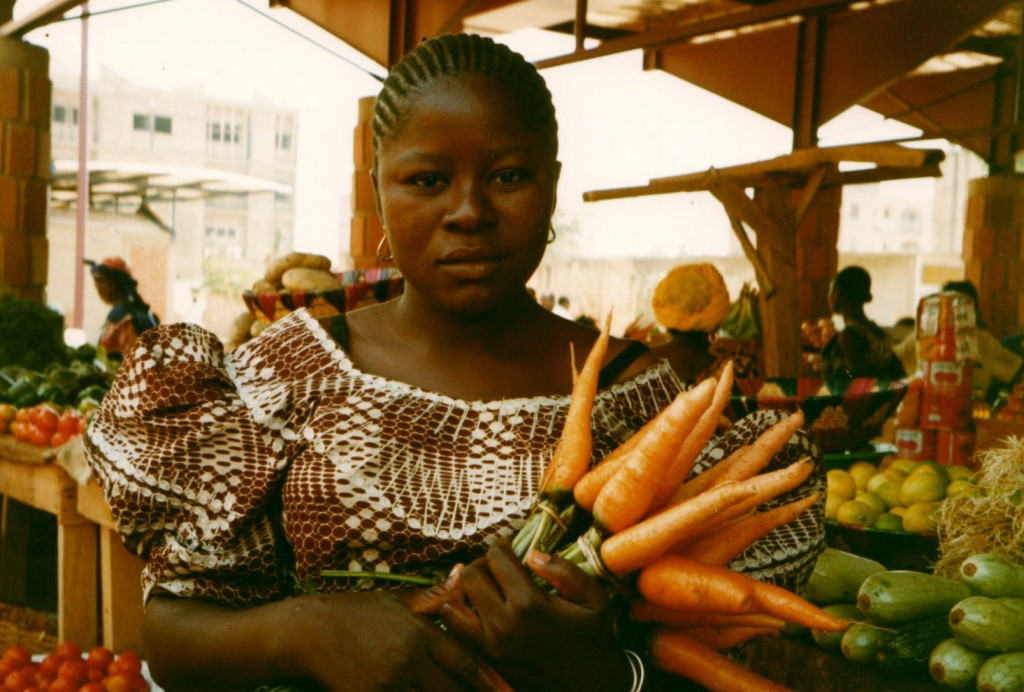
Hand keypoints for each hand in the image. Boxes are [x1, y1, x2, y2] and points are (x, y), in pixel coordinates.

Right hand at [289, 590, 506, 690]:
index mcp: (420, 634)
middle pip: (454, 691)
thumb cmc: (357, 613)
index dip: (491, 682)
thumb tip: (461, 574)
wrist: (308, 634)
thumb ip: (434, 596)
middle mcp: (408, 662)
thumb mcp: (396, 600)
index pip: (465, 663)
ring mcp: (389, 685)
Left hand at [438, 539, 631, 690]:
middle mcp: (503, 624)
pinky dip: (459, 615)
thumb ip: (564, 570)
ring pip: (453, 603)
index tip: (507, 549)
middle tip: (495, 569)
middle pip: (470, 575)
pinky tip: (476, 610)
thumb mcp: (594, 598)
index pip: (496, 558)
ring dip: (465, 591)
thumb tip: (531, 553)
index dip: (501, 547)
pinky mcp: (483, 662)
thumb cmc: (594, 637)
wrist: (591, 687)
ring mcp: (489, 646)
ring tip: (483, 589)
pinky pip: (454, 631)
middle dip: (481, 565)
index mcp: (530, 604)